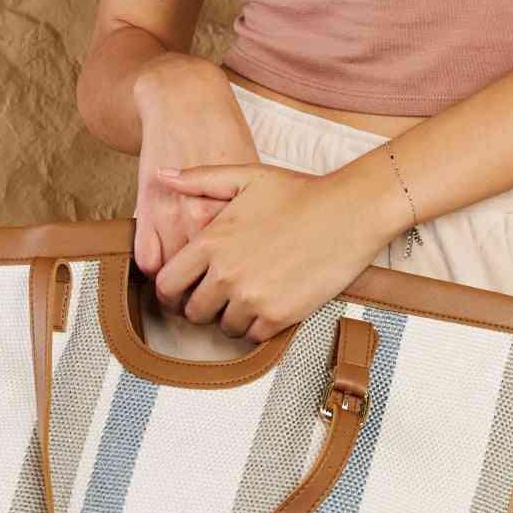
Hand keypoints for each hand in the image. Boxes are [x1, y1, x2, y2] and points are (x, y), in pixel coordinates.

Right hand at [131, 54, 260, 285]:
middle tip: (212, 305)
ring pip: (172, 278)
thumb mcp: (254, 178)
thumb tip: (267, 256)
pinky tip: (164, 266)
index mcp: (233, 215)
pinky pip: (147, 259)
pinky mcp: (146, 210)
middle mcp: (200, 219)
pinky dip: (154, 268)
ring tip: (186, 295)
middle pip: (204, 283)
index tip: (239, 298)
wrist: (185, 102)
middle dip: (207, 300)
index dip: (237, 292)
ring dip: (178, 291)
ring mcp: (170, 217)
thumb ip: (256, 218)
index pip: (236, 274)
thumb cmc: (225, 137)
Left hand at [153, 159, 387, 341]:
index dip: (170, 293)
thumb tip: (162, 176)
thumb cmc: (299, 192)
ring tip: (248, 299)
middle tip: (219, 298)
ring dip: (231, 318)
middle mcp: (226, 274)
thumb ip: (200, 179)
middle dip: (202, 308)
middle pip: (192, 312)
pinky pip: (252, 337)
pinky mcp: (279, 315)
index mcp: (211, 242)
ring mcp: (252, 297)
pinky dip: (257, 327)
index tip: (182, 292)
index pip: (166, 285)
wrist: (350, 211)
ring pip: (223, 328)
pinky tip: (268, 306)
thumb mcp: (245, 177)